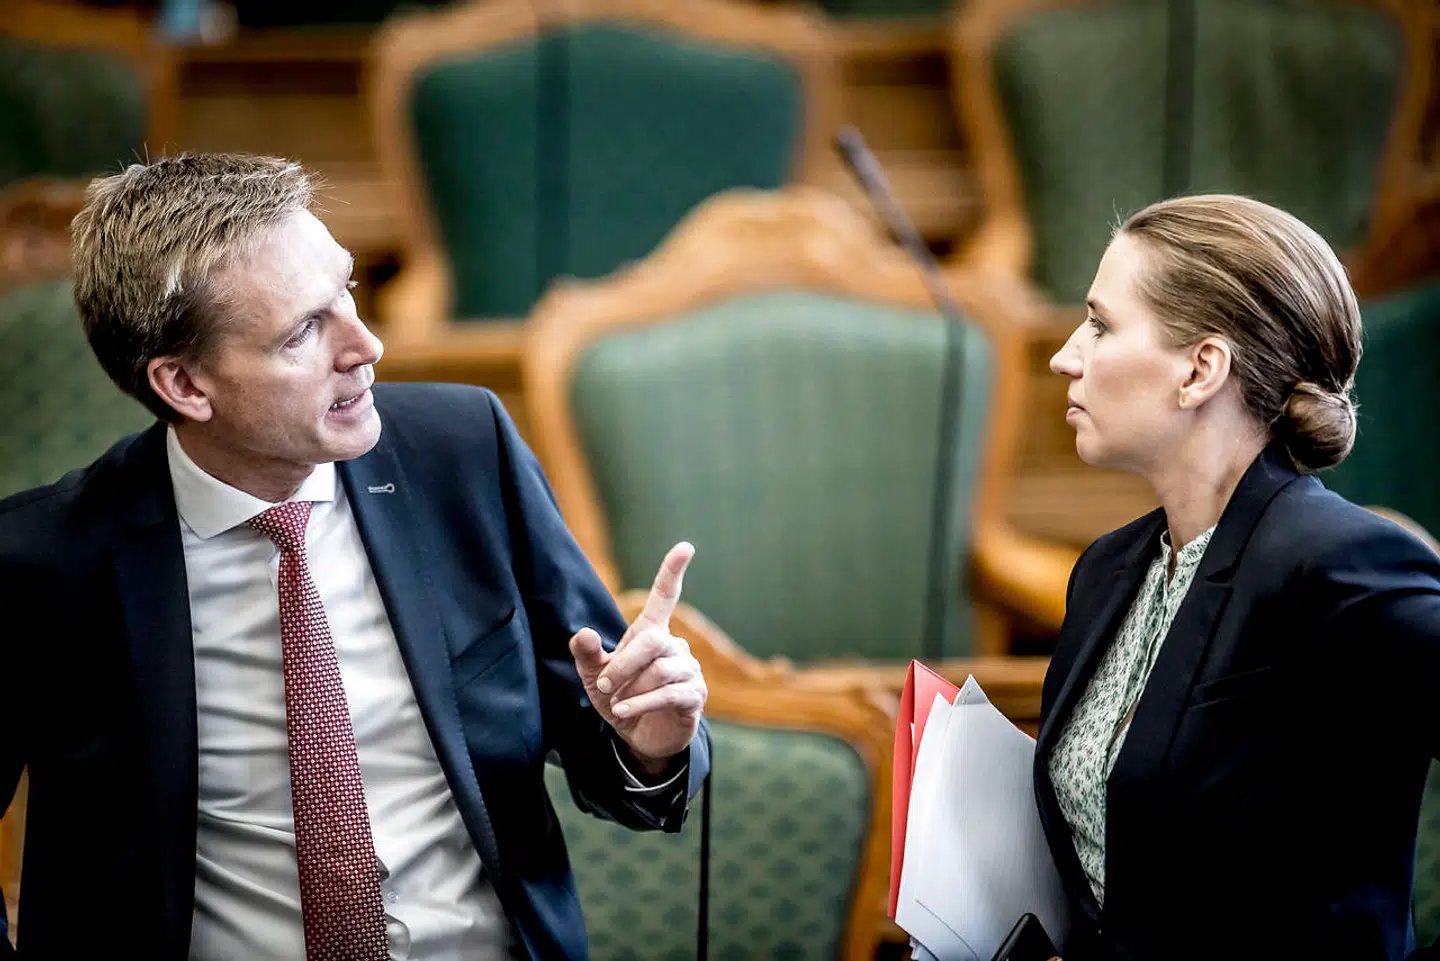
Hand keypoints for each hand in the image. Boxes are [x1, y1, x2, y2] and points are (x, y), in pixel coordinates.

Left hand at [569, 542, 707, 768]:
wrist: (638, 738)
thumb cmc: (619, 699)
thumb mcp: (594, 679)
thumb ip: (587, 656)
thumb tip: (582, 633)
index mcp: (651, 634)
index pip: (665, 597)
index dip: (672, 572)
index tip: (686, 546)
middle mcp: (675, 647)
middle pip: (653, 640)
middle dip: (625, 663)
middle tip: (604, 685)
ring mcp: (689, 671)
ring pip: (661, 670)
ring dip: (633, 689)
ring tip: (618, 704)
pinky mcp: (695, 696)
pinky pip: (669, 694)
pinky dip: (642, 703)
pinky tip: (625, 712)